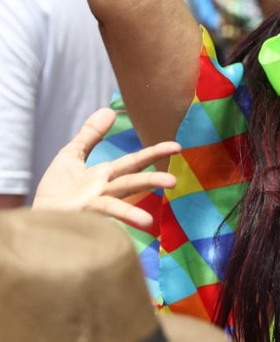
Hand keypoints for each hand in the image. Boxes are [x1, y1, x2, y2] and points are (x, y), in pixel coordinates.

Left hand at [33, 108, 179, 228]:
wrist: (40, 215)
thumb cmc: (59, 189)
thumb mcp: (73, 154)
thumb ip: (91, 134)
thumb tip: (110, 109)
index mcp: (106, 175)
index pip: (135, 161)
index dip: (154, 153)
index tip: (177, 147)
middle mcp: (105, 190)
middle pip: (131, 183)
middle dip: (151, 181)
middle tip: (173, 182)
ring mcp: (93, 205)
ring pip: (115, 206)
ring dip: (131, 214)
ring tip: (147, 221)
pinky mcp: (78, 218)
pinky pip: (86, 223)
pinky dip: (96, 227)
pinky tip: (109, 231)